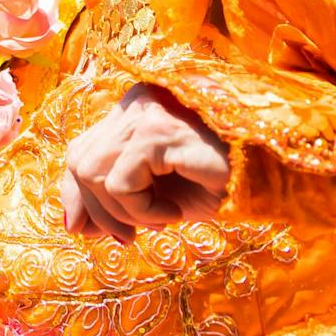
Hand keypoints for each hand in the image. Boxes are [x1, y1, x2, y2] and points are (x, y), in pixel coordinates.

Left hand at [62, 84, 229, 240]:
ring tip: (160, 221)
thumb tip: (70, 225)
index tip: (106, 231)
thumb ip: (109, 199)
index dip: (80, 197)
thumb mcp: (153, 195)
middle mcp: (136, 99)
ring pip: (93, 174)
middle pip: (79, 161)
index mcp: (132, 106)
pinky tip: (174, 215)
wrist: (264, 179)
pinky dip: (143, 211)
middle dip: (100, 211)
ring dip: (124, 213)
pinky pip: (121, 183)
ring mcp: (147, 110)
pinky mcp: (158, 131)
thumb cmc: (214, 183)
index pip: (78, 151)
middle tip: (133, 236)